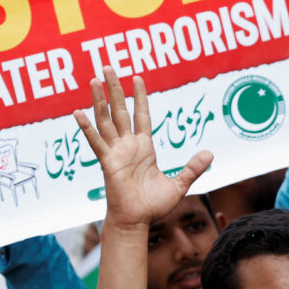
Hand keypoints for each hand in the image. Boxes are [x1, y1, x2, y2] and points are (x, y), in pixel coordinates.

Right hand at [75, 67, 212, 229]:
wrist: (138, 222)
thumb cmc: (153, 206)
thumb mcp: (179, 184)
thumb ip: (192, 168)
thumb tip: (210, 154)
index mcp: (144, 148)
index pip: (141, 115)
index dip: (139, 96)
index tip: (137, 77)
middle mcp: (128, 146)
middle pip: (120, 110)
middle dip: (115, 88)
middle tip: (107, 67)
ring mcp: (116, 152)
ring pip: (106, 119)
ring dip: (99, 99)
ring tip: (94, 79)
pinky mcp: (107, 163)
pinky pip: (95, 142)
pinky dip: (86, 127)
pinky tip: (77, 112)